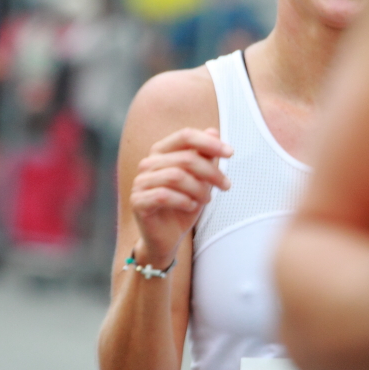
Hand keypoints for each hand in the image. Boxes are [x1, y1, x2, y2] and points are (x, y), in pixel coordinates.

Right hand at [131, 127, 232, 267]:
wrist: (167, 238)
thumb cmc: (185, 205)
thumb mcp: (201, 180)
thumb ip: (205, 156)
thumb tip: (214, 131)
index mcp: (161, 152)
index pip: (185, 136)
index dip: (209, 142)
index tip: (231, 153)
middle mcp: (148, 164)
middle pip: (186, 158)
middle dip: (211, 172)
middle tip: (226, 186)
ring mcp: (140, 182)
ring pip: (176, 176)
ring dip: (198, 189)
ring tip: (207, 199)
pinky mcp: (137, 201)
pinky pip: (164, 195)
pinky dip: (184, 201)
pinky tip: (191, 207)